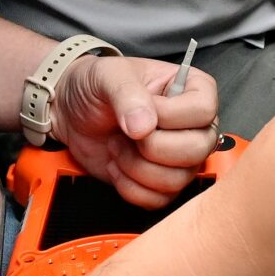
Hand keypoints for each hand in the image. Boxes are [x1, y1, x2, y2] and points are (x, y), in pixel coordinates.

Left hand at [52, 55, 219, 209]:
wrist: (71, 112)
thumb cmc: (96, 86)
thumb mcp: (109, 75)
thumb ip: (129, 94)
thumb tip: (145, 126)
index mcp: (194, 89)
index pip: (203, 111)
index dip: (169, 116)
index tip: (140, 108)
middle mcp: (195, 125)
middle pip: (197, 150)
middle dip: (151, 147)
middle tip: (125, 132)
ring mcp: (180, 157)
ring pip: (177, 179)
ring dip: (135, 167)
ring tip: (117, 146)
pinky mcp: (162, 182)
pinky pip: (159, 199)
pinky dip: (129, 186)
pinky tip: (116, 165)